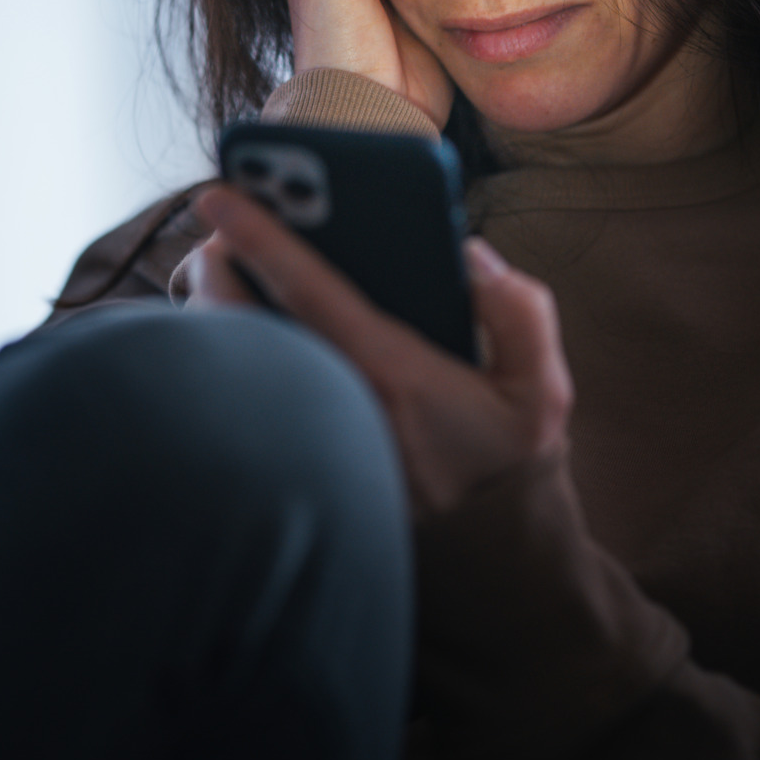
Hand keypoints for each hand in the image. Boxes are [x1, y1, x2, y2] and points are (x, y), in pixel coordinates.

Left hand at [182, 184, 572, 517]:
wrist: (493, 564)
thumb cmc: (510, 464)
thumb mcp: (544, 390)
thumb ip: (517, 310)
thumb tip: (466, 255)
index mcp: (394, 377)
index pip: (310, 292)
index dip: (260, 237)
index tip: (219, 194)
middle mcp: (336, 407)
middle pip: (241, 326)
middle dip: (215, 268)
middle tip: (215, 230)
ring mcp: (308, 437)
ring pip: (231, 364)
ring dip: (214, 312)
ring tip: (221, 269)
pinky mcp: (297, 459)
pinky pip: (242, 398)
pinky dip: (228, 355)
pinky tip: (238, 327)